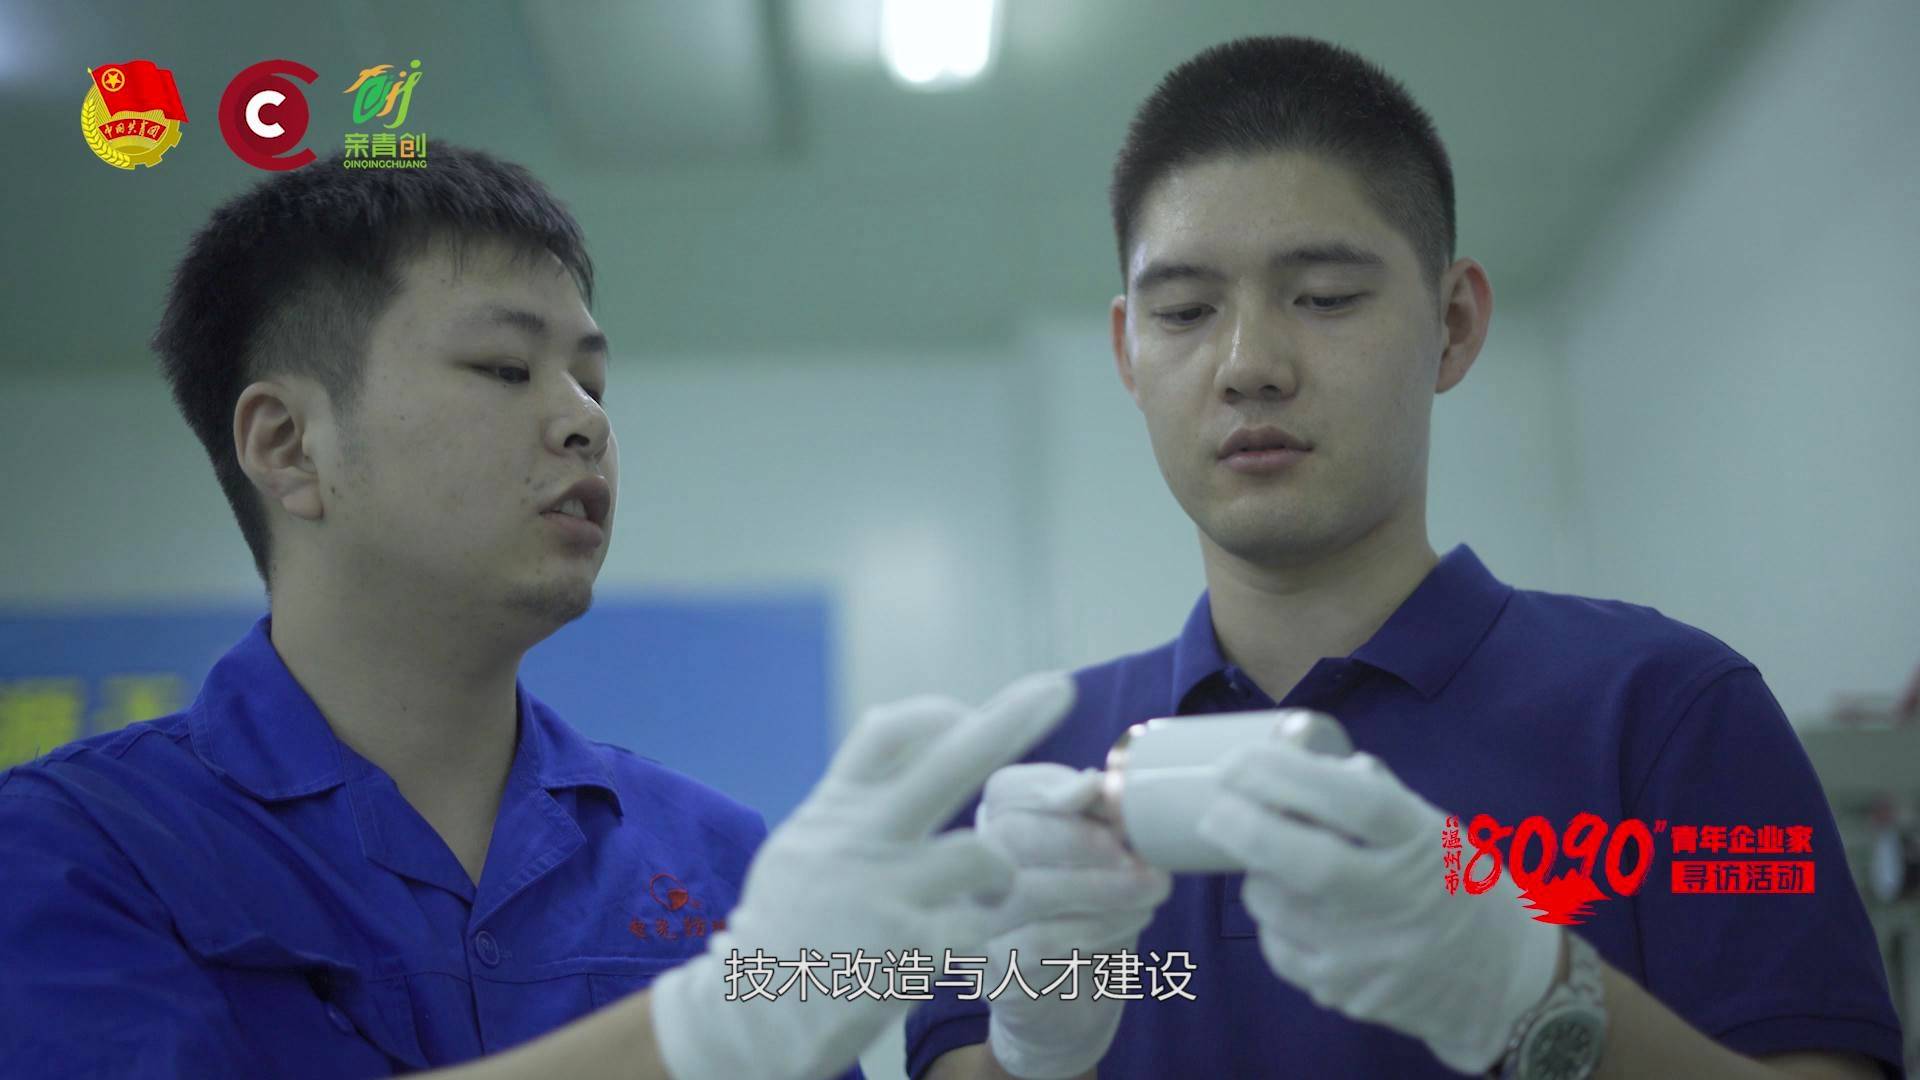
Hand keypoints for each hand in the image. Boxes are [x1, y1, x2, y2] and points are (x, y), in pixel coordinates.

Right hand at [649, 672, 1076, 1079]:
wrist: (752, 1014)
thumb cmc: (789, 923)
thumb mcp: (805, 842)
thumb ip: (855, 792)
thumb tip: (901, 720)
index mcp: (836, 811)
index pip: (887, 734)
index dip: (937, 715)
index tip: (968, 714)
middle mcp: (861, 841)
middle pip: (947, 764)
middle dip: (1009, 722)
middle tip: (1059, 688)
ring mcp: (886, 895)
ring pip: (985, 856)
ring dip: (1005, 873)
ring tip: (993, 894)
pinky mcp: (909, 952)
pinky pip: (980, 928)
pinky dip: (984, 934)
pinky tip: (964, 949)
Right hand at [976, 765, 1171, 1078]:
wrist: (1067, 1005)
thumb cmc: (1087, 915)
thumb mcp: (1099, 857)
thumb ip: (1098, 817)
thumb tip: (1098, 783)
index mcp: (998, 827)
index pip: (1006, 791)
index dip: (1048, 788)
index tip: (1097, 789)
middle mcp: (972, 870)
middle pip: (1010, 835)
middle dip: (1081, 839)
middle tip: (1136, 853)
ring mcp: (977, 922)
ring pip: (1029, 891)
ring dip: (1104, 887)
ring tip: (1152, 887)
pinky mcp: (996, 970)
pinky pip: (1044, 943)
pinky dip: (1100, 928)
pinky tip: (1133, 921)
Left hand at [1195, 743, 1561, 1074]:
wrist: (1502, 981)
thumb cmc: (1456, 884)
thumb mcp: (1431, 828)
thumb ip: (1369, 796)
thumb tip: (1293, 755)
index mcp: (1422, 844)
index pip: (1352, 802)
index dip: (1285, 775)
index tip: (1237, 760)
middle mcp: (1398, 900)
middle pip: (1304, 861)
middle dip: (1243, 826)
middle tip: (1214, 806)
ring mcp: (1371, 954)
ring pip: (1276, 906)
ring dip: (1256, 875)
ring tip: (1270, 861)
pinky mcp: (1346, 993)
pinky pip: (1278, 949)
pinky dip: (1272, 923)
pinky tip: (1293, 910)